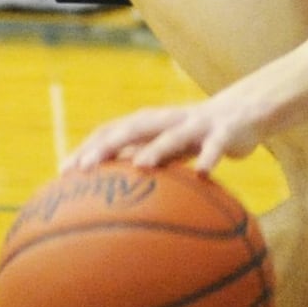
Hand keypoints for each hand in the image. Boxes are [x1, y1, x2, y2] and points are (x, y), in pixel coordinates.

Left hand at [67, 89, 270, 174]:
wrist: (244, 111)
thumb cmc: (196, 136)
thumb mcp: (166, 148)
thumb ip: (142, 162)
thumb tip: (108, 196)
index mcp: (151, 124)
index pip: (111, 131)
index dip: (87, 148)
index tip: (63, 172)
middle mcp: (168, 120)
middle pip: (133, 128)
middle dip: (108, 145)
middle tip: (86, 168)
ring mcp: (196, 124)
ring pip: (173, 134)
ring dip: (156, 148)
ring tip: (140, 165)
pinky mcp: (224, 131)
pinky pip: (217, 145)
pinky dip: (210, 156)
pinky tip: (205, 173)